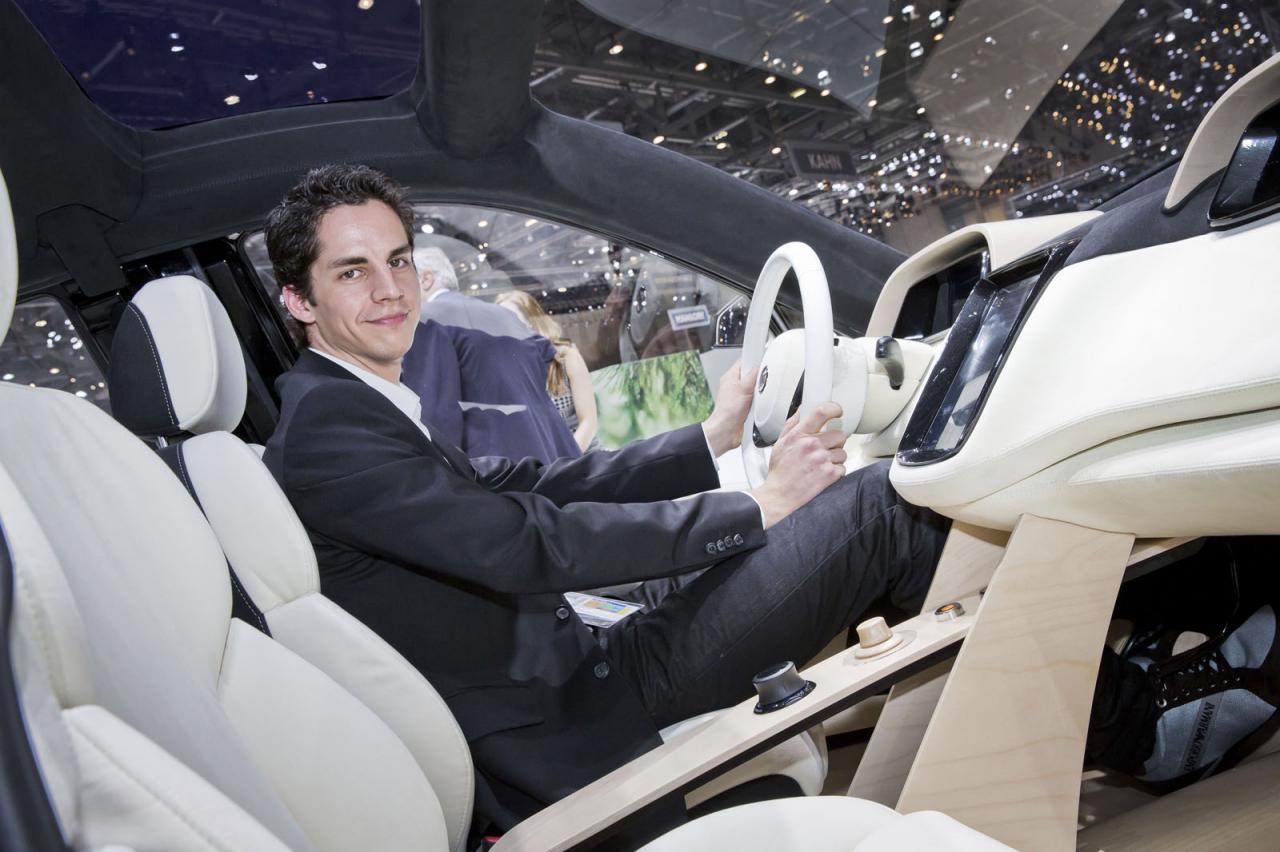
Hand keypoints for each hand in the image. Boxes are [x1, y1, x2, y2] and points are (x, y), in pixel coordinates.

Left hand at [702, 358, 756, 456]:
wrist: (726, 431)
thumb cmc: (728, 411)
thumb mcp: (744, 388)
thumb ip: (753, 375)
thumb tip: (760, 366)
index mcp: (730, 376)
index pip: (744, 360)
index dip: (754, 359)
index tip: (764, 359)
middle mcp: (733, 385)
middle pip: (751, 374)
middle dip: (759, 377)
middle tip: (762, 380)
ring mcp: (738, 396)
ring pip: (754, 387)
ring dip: (759, 390)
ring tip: (759, 394)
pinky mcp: (744, 406)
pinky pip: (755, 398)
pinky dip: (759, 400)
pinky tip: (759, 404)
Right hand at [748, 402, 846, 527]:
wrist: (780, 496)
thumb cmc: (780, 471)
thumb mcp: (781, 443)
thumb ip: (792, 425)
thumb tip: (802, 410)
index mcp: (799, 435)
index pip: (821, 411)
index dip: (834, 408)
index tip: (838, 411)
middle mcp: (812, 445)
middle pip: (839, 435)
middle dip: (834, 442)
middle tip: (825, 450)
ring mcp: (822, 460)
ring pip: (843, 452)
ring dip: (835, 458)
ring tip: (821, 464)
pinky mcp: (830, 474)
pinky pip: (842, 468)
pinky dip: (835, 472)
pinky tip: (823, 474)